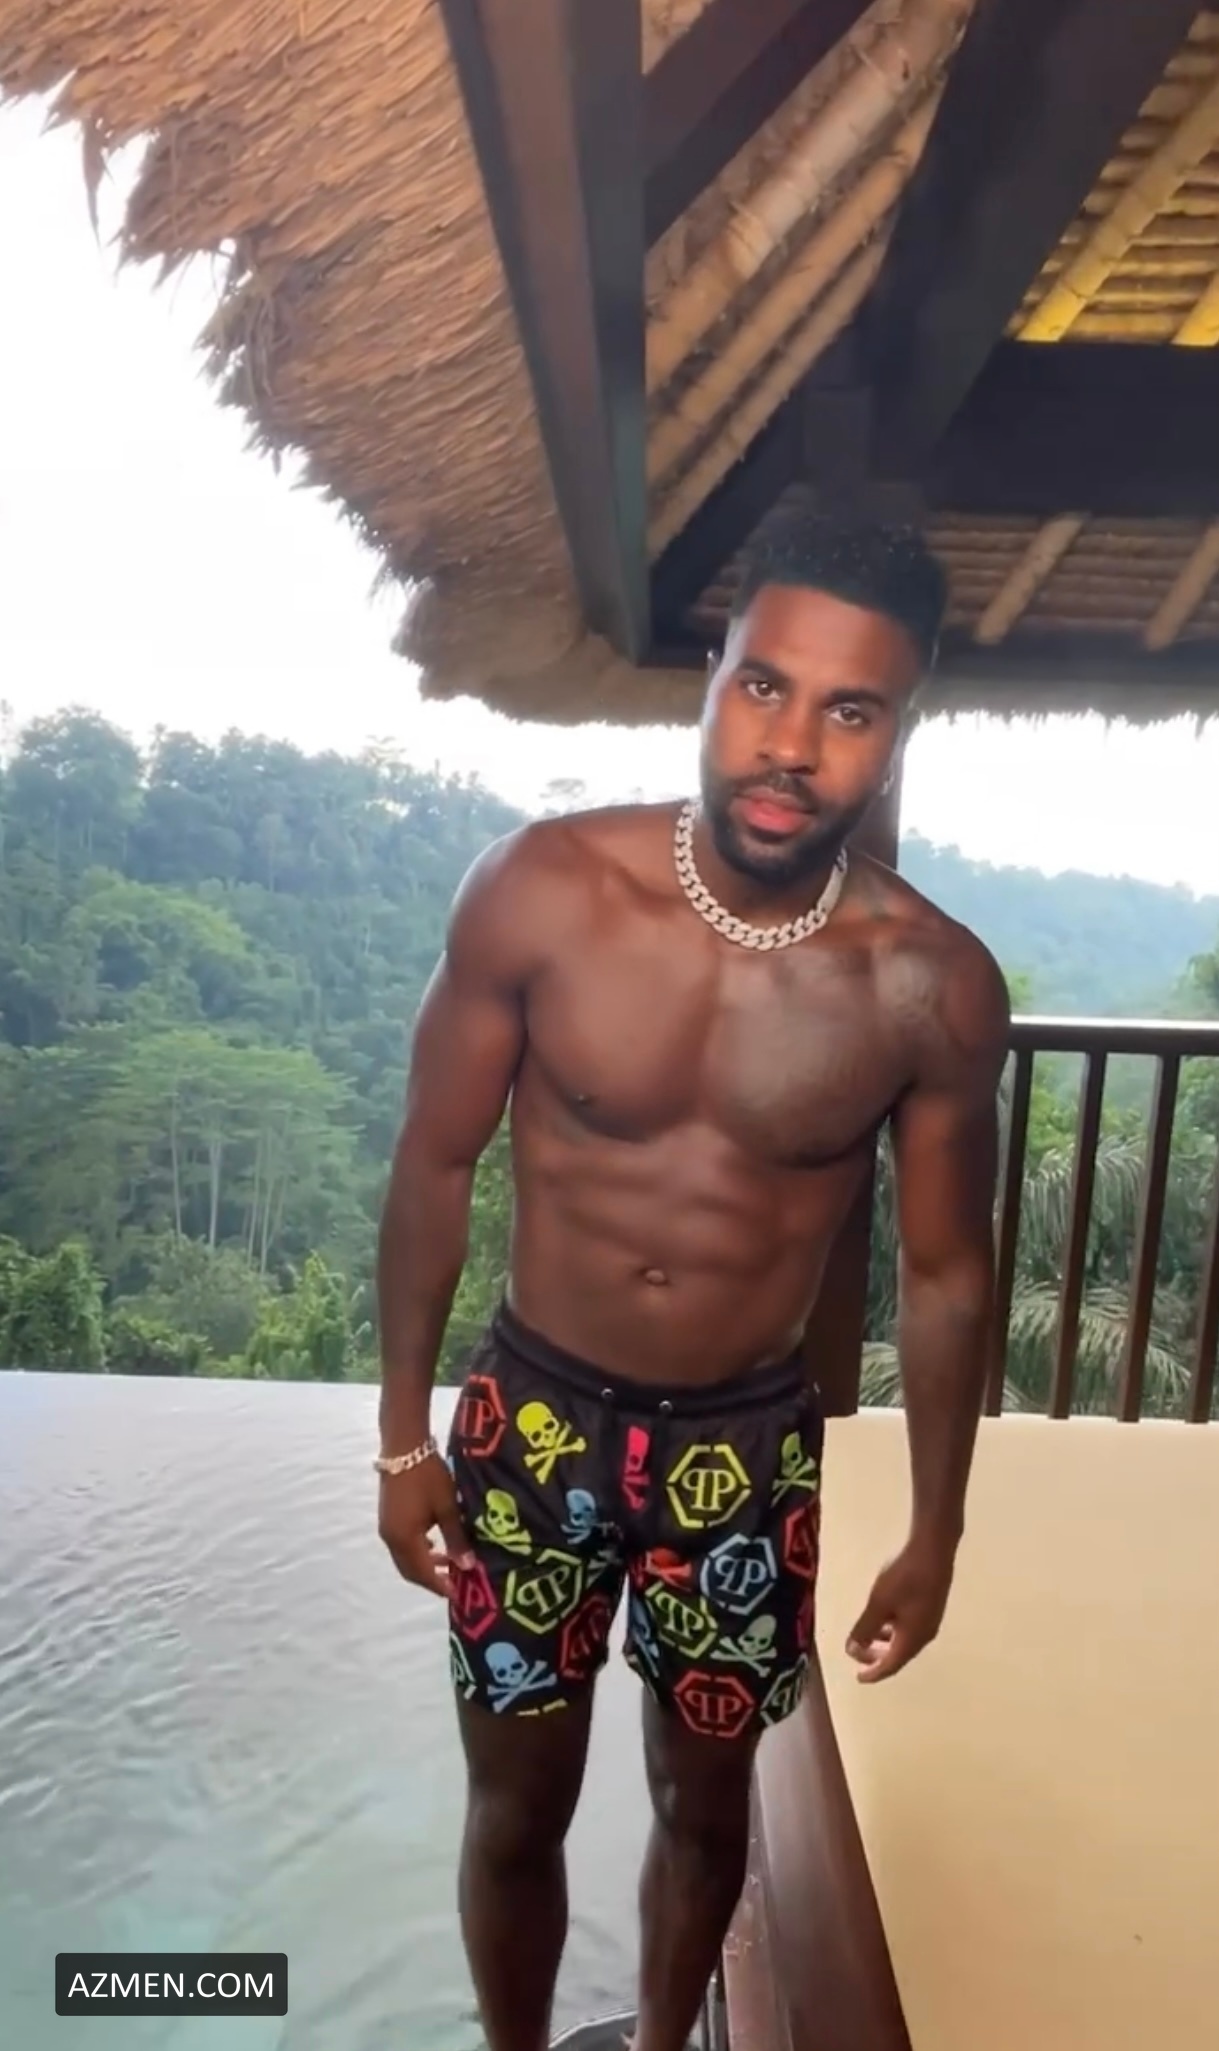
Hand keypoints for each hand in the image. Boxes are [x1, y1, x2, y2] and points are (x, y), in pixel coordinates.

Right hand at [378, 1452, 473, 1598]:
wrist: (404, 1446)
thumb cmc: (428, 1476)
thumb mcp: (447, 1507)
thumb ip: (456, 1538)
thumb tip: (467, 1566)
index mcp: (404, 1539)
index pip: (422, 1573)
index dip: (439, 1585)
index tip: (458, 1594)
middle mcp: (391, 1538)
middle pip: (410, 1570)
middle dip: (431, 1579)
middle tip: (453, 1582)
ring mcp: (386, 1527)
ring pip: (405, 1557)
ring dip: (424, 1564)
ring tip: (447, 1563)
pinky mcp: (388, 1517)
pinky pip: (402, 1544)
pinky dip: (417, 1551)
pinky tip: (432, 1543)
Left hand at [846, 1537, 955, 1683]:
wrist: (934, 1550)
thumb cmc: (905, 1578)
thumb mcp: (878, 1604)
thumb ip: (864, 1628)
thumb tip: (852, 1650)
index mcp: (912, 1639)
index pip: (891, 1665)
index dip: (873, 1673)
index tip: (858, 1678)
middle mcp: (924, 1635)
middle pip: (899, 1655)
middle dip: (877, 1658)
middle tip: (858, 1656)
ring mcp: (930, 1620)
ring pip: (904, 1641)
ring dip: (884, 1642)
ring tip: (867, 1636)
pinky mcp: (931, 1606)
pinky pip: (909, 1628)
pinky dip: (893, 1630)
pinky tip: (884, 1617)